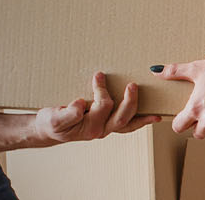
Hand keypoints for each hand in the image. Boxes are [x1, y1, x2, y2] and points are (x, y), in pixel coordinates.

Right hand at [31, 72, 158, 145]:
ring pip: (128, 122)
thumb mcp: (53, 118)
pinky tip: (155, 116)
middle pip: (121, 117)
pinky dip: (141, 120)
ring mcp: (106, 127)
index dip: (102, 91)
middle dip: (129, 100)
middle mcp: (100, 129)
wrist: (49, 129)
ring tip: (153, 103)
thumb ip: (67, 114)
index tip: (98, 75)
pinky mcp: (108, 123)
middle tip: (132, 84)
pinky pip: (129, 124)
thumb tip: (80, 105)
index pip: (101, 107)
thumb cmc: (52, 121)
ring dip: (139, 110)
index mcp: (88, 127)